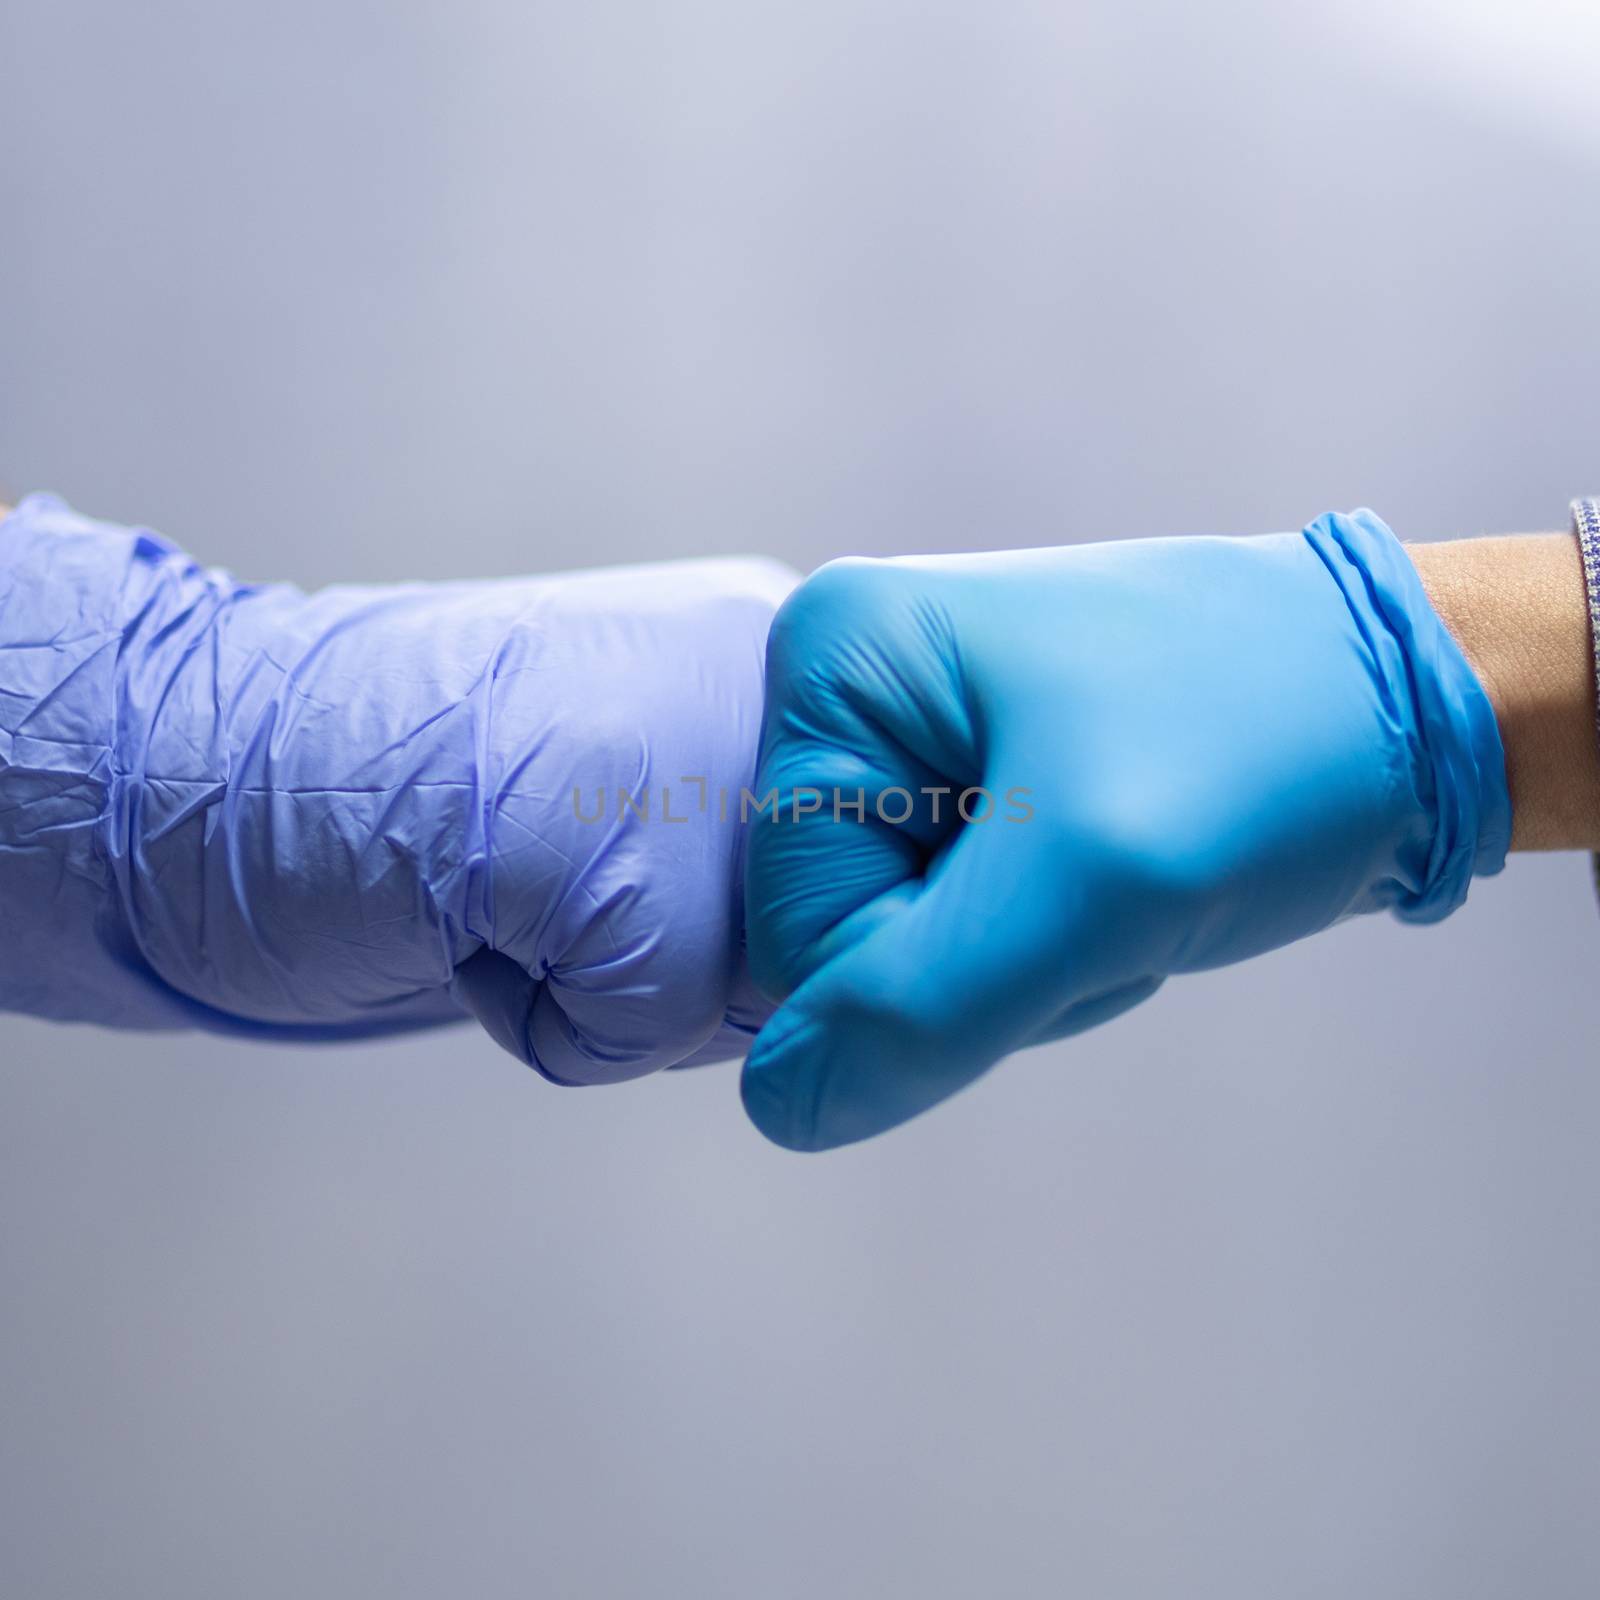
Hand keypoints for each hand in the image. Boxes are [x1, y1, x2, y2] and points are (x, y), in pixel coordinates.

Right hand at [0, 494, 796, 1080]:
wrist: (208, 744)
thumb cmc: (422, 789)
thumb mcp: (638, 769)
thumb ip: (762, 833)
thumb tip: (859, 970)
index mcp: (787, 654)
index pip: (874, 876)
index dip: (742, 928)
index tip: (616, 876)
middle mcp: (773, 681)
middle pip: (826, 941)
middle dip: (698, 967)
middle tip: (551, 880)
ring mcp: (700, 752)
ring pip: (749, 995)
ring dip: (626, 994)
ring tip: (504, 885)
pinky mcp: (613, 848)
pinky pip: (644, 1028)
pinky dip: (545, 1020)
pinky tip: (464, 915)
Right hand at [742, 510, 1510, 1149]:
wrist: (1413, 702)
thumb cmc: (1265, 748)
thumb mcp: (1091, 883)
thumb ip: (915, 1008)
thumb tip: (779, 1108)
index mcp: (834, 662)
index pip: (788, 916)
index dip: (920, 960)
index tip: (1058, 894)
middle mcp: (853, 688)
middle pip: (841, 930)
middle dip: (981, 956)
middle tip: (1103, 887)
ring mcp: (914, 734)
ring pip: (904, 945)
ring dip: (1025, 956)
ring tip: (1125, 872)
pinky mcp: (972, 781)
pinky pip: (958, 924)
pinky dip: (1042, 941)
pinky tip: (1118, 877)